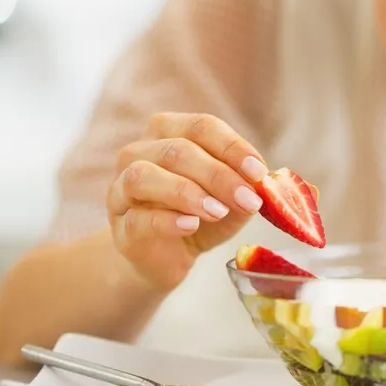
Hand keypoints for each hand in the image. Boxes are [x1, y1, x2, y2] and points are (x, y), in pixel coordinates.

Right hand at [107, 112, 268, 290]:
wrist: (170, 258)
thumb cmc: (203, 216)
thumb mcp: (232, 197)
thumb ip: (246, 184)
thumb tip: (265, 180)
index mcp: (168, 133)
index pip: (200, 127)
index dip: (232, 147)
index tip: (259, 171)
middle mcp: (138, 153)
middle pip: (176, 150)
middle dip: (218, 175)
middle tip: (249, 200)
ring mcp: (121, 189)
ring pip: (144, 176)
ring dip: (187, 192)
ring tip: (218, 211)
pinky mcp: (120, 227)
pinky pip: (137, 217)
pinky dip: (167, 220)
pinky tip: (191, 225)